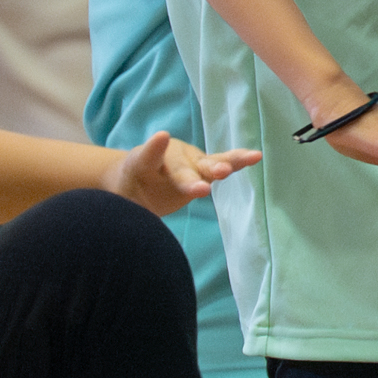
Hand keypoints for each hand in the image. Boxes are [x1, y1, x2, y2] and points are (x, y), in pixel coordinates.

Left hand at [106, 130, 261, 216]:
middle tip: (200, 188)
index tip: (162, 137)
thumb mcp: (121, 201)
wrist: (136, 176)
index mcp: (142, 163)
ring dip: (216, 168)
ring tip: (225, 171)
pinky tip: (255, 156)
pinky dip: (238, 161)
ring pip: (204, 164)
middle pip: (181, 169)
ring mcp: (188, 160)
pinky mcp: (204, 167)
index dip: (154, 148)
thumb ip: (128, 212)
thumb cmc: (128, 189)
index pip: (147, 156)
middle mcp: (169, 158)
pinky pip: (222, 163)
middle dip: (190, 178)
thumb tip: (139, 240)